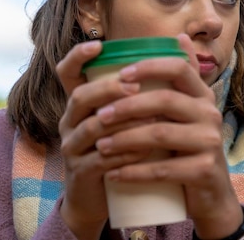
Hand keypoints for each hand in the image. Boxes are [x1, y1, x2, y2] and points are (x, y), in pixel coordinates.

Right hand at [56, 40, 145, 238]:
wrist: (98, 197)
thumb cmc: (118, 148)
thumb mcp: (124, 118)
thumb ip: (140, 90)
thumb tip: (176, 47)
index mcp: (79, 103)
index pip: (67, 72)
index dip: (77, 56)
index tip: (98, 44)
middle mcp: (69, 121)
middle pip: (80, 97)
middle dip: (107, 89)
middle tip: (134, 86)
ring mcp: (72, 148)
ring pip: (91, 128)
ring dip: (122, 122)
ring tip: (151, 119)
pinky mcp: (80, 173)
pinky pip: (100, 160)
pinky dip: (125, 154)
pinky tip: (146, 151)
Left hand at [94, 34, 243, 238]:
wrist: (211, 194)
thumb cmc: (190, 147)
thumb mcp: (189, 111)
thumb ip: (182, 77)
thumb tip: (178, 36)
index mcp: (203, 95)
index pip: (179, 68)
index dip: (150, 67)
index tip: (122, 74)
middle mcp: (211, 113)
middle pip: (165, 99)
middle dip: (127, 106)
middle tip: (99, 116)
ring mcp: (211, 142)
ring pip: (161, 134)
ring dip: (125, 139)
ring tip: (100, 146)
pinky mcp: (206, 170)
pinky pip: (165, 168)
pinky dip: (135, 172)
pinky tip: (113, 174)